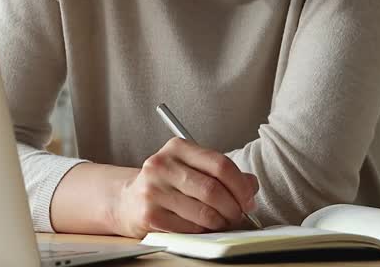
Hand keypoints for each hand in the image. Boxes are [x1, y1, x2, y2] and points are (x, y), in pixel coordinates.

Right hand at [111, 137, 258, 237]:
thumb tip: (251, 185)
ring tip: (223, 222)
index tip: (248, 198)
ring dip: (221, 222)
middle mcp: (162, 165)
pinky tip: (203, 227)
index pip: (219, 164)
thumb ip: (222, 173)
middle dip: (233, 207)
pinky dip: (203, 231)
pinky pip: (190, 228)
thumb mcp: (192, 168)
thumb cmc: (167, 184)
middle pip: (213, 190)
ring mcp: (153, 190)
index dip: (240, 185)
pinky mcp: (150, 214)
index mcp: (177, 147)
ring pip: (203, 212)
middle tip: (239, 214)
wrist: (128, 200)